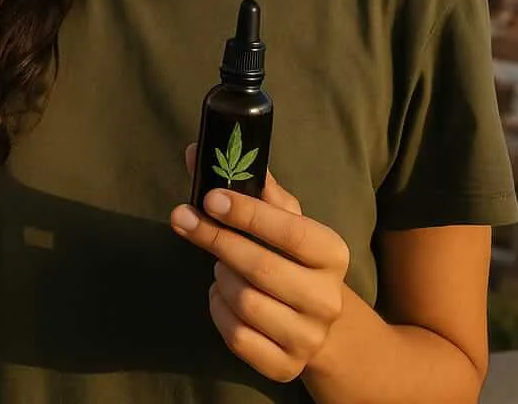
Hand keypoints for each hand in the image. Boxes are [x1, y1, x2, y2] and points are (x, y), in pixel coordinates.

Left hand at [170, 143, 350, 383]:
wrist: (321, 325)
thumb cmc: (293, 259)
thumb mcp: (286, 221)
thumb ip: (251, 186)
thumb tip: (198, 152)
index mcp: (333, 253)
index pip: (290, 231)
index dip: (247, 213)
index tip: (209, 197)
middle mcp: (328, 298)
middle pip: (259, 268)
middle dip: (215, 239)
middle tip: (184, 219)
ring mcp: (309, 337)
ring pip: (245, 303)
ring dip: (220, 278)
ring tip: (221, 265)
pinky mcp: (285, 366)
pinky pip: (237, 337)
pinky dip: (219, 312)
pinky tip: (222, 297)